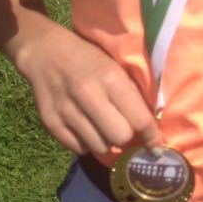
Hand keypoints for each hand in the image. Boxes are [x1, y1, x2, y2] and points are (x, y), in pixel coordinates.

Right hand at [14, 23, 162, 156]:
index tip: (156, 150)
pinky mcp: (51, 122)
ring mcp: (67, 110)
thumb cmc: (89, 59)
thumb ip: (132, 97)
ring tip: (101, 126)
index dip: (151, 138)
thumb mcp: (116, 68)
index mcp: (111, 79)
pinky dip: (86, 143)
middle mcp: (89, 95)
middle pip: (120, 138)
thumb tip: (150, 129)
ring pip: (99, 147)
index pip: (139, 120)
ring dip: (106, 141)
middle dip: (125, 136)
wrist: (46, 52)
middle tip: (122, 127)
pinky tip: (84, 126)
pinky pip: (79, 149)